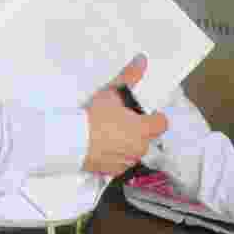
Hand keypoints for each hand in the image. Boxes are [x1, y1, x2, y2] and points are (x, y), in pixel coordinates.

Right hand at [83, 56, 167, 175]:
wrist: (72, 141)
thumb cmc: (93, 118)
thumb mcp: (112, 92)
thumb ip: (130, 77)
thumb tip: (141, 62)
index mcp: (143, 129)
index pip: (162, 123)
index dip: (155, 117)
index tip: (146, 113)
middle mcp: (138, 148)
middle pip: (148, 137)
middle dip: (138, 129)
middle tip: (122, 119)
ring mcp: (126, 161)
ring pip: (134, 150)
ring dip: (127, 143)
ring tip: (110, 131)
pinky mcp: (113, 170)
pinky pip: (121, 162)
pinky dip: (115, 155)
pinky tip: (103, 145)